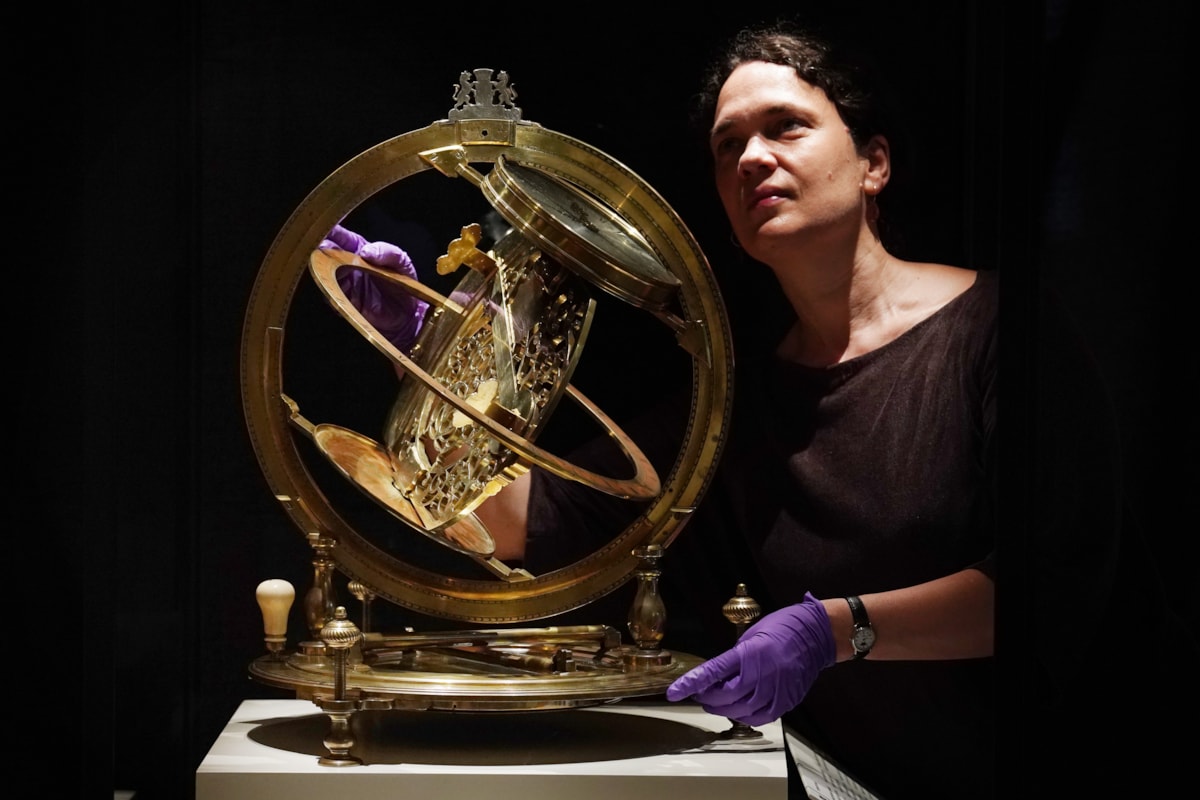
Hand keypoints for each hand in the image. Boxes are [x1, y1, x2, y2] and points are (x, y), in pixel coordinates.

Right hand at [320, 224, 428, 352]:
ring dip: (322, 268)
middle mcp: (349, 264)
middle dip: (321, 249)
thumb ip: (387, 252)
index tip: (324, 228)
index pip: (342, 237)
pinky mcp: (344, 300)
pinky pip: (330, 293)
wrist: (408, 314)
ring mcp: (345, 282)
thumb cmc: (404, 284)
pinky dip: (328, 289)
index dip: (332, 231)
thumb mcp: (402, 262)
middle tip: (320, 247)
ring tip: (324, 264)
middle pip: (327, 253)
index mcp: (361, 250)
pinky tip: (331, 285)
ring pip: (324, 272)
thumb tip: (366, 251)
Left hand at [665, 592, 835, 725]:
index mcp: (749, 653)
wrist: (815, 634)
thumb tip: (715, 676)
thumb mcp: (750, 636)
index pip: (713, 672)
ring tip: (717, 701)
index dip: (691, 684)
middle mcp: (762, 674)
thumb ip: (733, 658)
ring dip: (724, 709)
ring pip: (741, 711)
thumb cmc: (782, 628)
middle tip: (701, 693)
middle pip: (725, 697)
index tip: (674, 693)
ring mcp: (776, 690)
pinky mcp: (786, 700)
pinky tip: (740, 709)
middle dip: (708, 697)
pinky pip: (760, 717)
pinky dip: (745, 716)